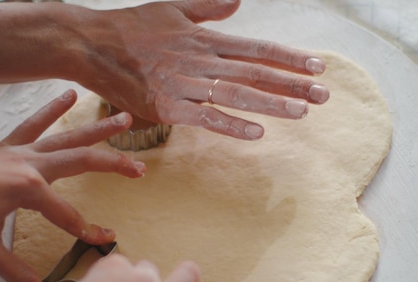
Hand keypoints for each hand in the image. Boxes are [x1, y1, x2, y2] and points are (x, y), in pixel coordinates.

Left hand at [0, 89, 144, 281]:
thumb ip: (15, 273)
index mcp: (27, 189)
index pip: (68, 215)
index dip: (88, 231)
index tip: (105, 240)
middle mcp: (30, 163)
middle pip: (82, 161)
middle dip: (114, 166)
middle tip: (140, 169)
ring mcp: (20, 150)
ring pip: (66, 136)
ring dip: (97, 128)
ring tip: (124, 117)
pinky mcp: (9, 145)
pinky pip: (35, 123)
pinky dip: (52, 108)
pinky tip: (68, 94)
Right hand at [78, 0, 328, 139]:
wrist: (93, 45)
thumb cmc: (132, 28)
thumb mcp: (173, 9)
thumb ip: (208, 8)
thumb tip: (237, 1)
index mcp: (205, 39)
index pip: (257, 50)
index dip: (289, 59)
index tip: (318, 67)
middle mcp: (202, 60)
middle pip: (255, 74)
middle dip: (292, 84)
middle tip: (324, 95)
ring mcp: (185, 84)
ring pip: (236, 95)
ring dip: (271, 104)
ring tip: (301, 112)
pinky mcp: (167, 107)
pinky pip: (205, 117)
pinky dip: (231, 125)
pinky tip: (256, 133)